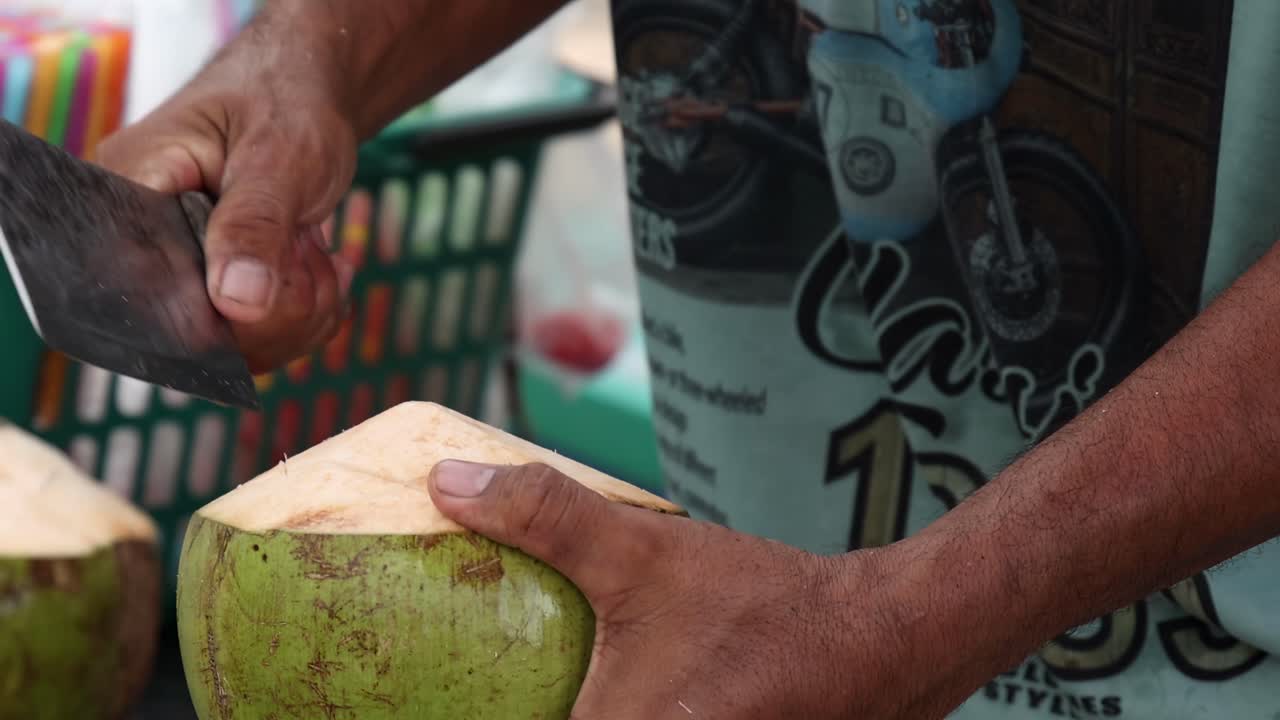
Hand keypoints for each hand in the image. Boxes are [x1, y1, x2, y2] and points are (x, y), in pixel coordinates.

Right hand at [93, 23, 359, 372]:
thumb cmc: (285, 103)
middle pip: (193, 332)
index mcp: (129, 192)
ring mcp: (181, 272)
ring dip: (299, 314)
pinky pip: (258, 342)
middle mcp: (142, 241)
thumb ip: (255, 225)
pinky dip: (306, 318)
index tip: (276, 281)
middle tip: (312, 251)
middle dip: (275, 310)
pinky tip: (321, 269)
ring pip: (235, 347)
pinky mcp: (217, 293)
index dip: (214, 310)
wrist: (306, 97)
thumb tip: (236, 302)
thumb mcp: (279, 156)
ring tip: (317, 252)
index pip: (144, 288)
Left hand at [427, 461, 983, 718]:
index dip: (446, 717)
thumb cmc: (764, 607)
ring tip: (508, 683)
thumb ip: (543, 518)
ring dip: (539, 706)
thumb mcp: (644, 555)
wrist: (879, 642)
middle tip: (453, 679)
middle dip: (496, 708)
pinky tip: (579, 691)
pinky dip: (596, 714)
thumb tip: (447, 482)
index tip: (400, 699)